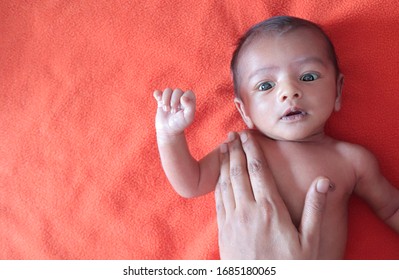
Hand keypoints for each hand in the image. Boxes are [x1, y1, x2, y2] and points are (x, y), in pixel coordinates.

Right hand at [153, 88, 195, 136]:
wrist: (168, 130)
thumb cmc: (180, 124)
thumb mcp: (188, 117)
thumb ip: (190, 107)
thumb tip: (183, 97)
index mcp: (189, 101)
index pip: (188, 93)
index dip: (184, 99)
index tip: (181, 108)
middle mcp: (180, 98)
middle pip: (177, 91)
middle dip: (174, 101)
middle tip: (173, 112)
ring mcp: (170, 99)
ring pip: (168, 90)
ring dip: (166, 100)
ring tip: (166, 110)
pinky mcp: (161, 101)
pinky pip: (158, 92)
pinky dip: (157, 94)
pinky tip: (158, 100)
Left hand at [215, 131, 331, 258]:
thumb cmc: (290, 267)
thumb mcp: (310, 242)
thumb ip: (315, 210)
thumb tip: (324, 182)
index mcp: (270, 209)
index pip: (258, 170)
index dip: (251, 149)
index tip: (247, 135)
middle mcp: (248, 210)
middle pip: (239, 172)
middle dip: (234, 150)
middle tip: (231, 134)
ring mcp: (232, 220)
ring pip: (225, 183)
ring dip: (223, 162)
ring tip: (223, 147)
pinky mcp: (223, 230)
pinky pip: (218, 199)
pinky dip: (217, 182)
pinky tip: (218, 174)